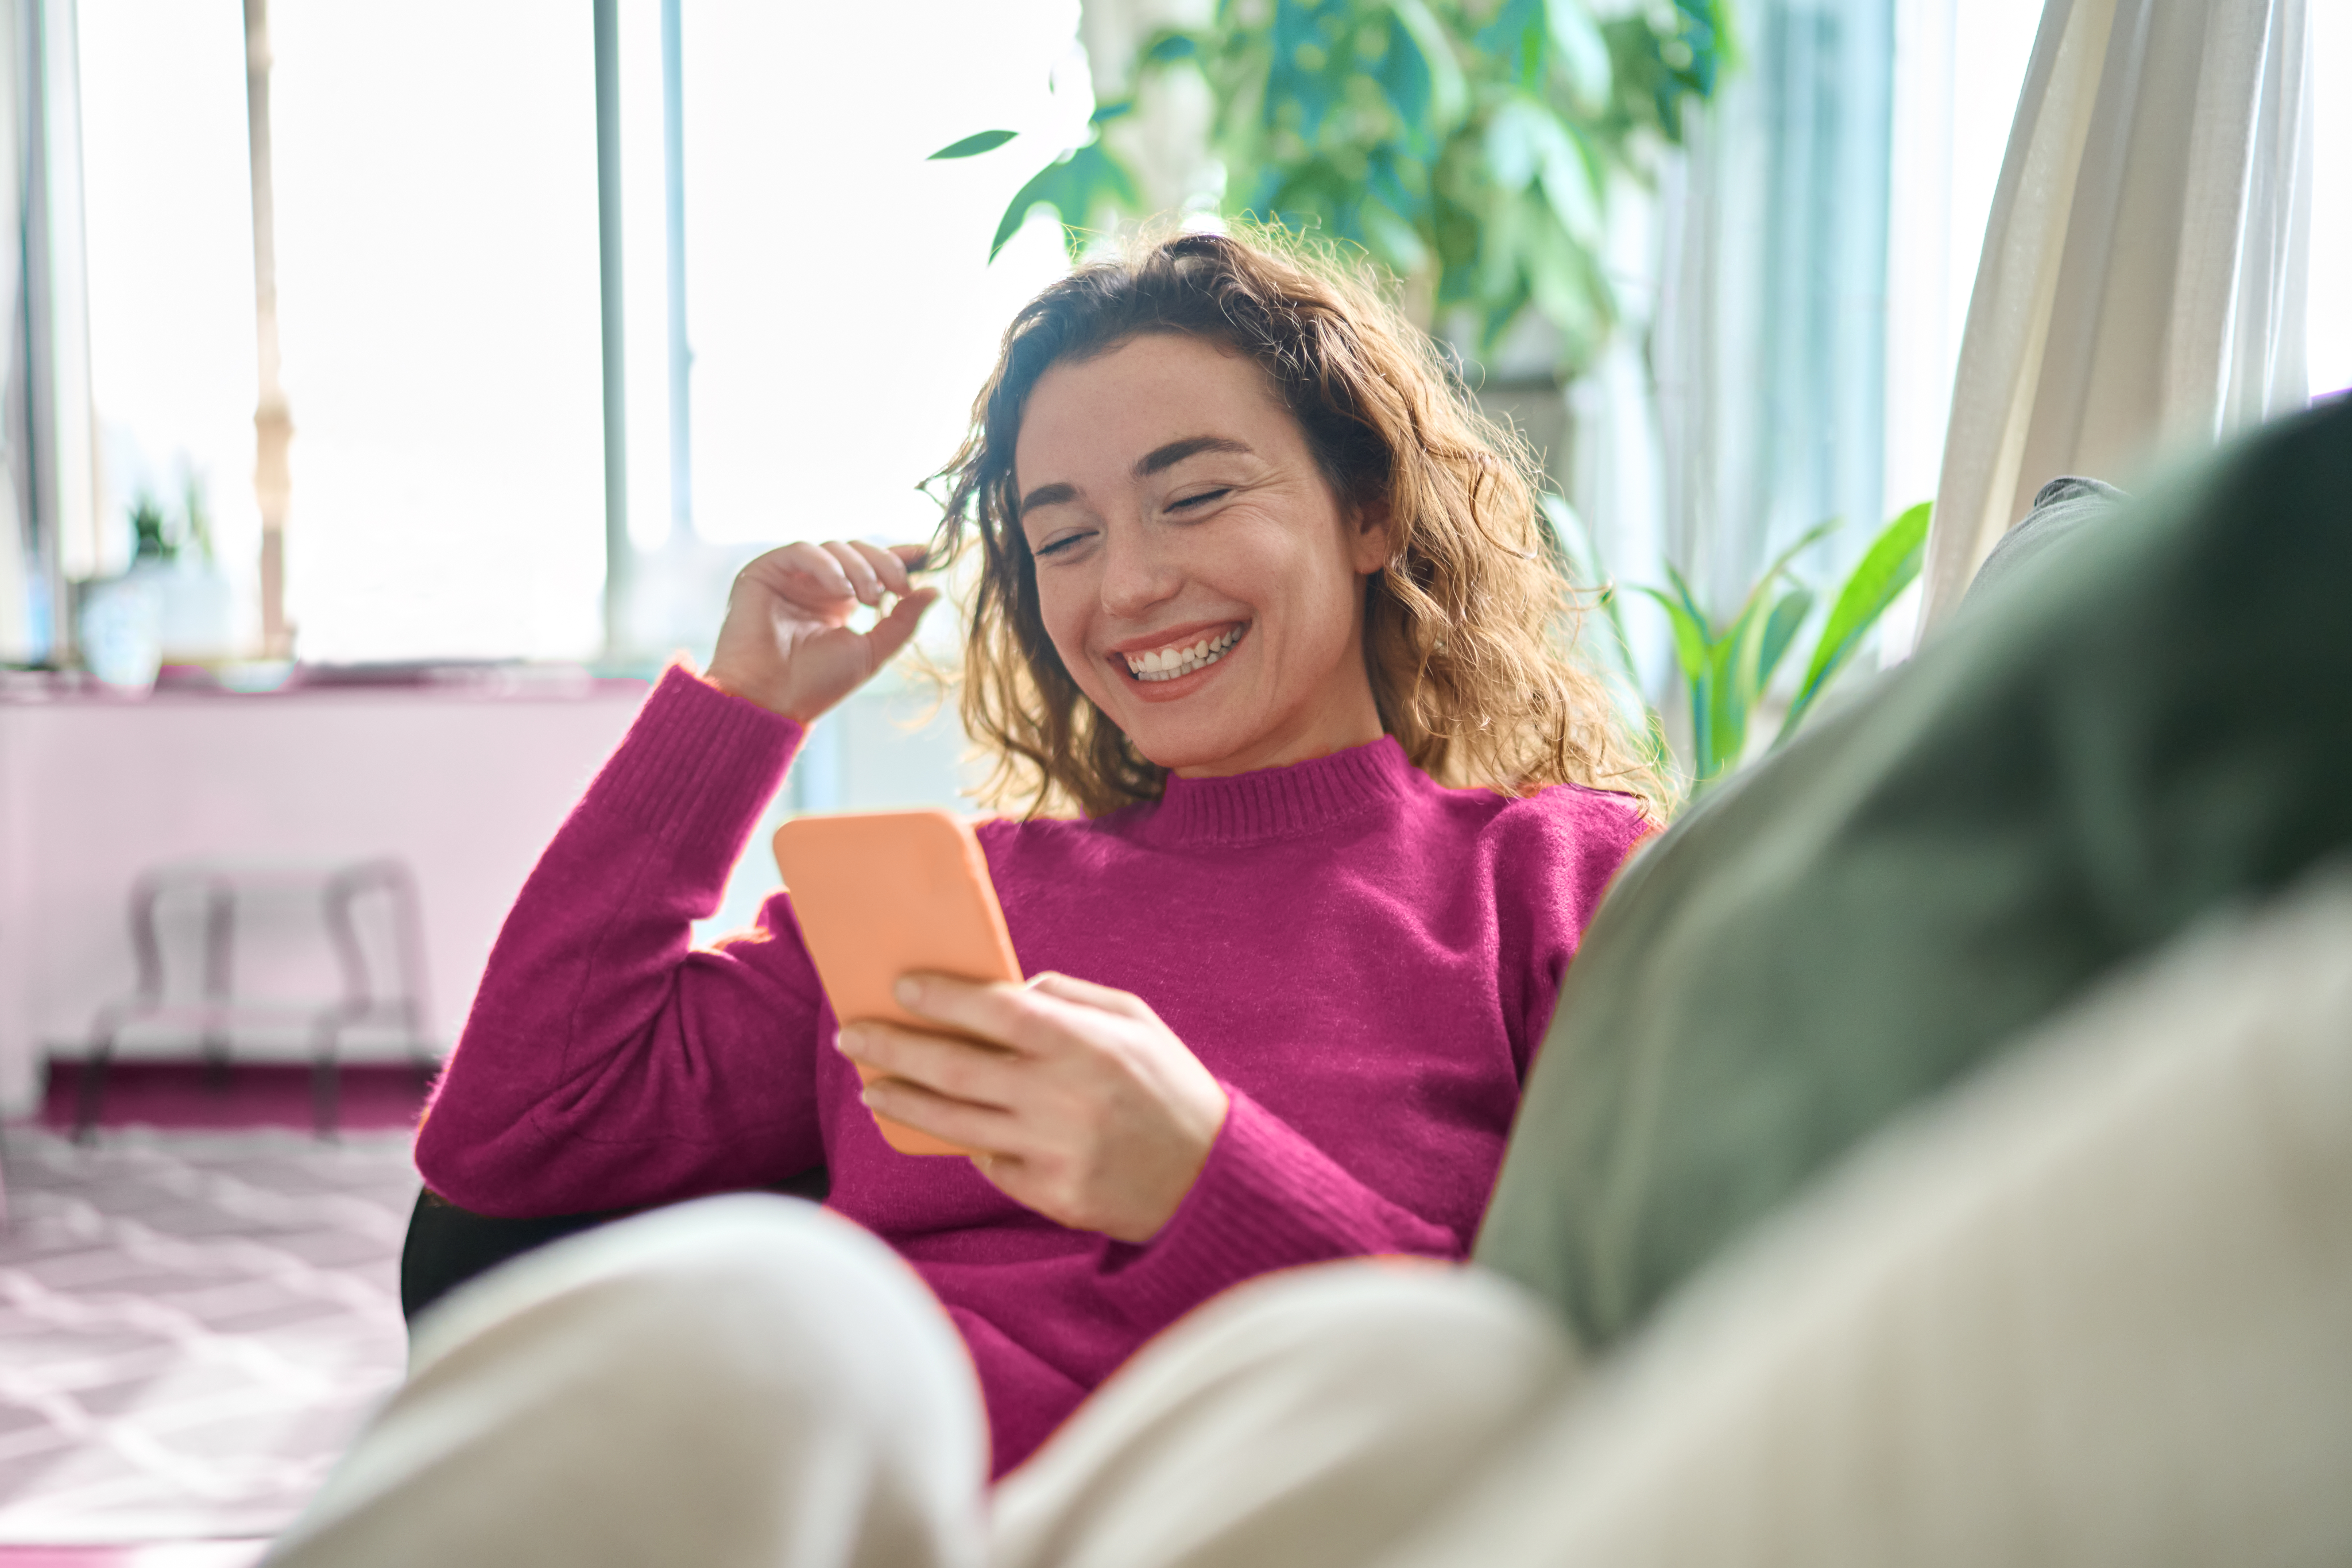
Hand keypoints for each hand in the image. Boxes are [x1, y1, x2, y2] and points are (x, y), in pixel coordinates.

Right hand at [704, 540, 939, 721]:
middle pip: (857, 551)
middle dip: (884, 564)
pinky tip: (842, 592)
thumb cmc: (817, 684)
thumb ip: (903, 621)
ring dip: (860, 569)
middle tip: (899, 589)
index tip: (927, 554)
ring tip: (869, 599)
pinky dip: (828, 566)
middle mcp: (814, 585)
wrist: (772, 700)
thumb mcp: (872, 651)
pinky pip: (802, 551)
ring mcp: (790, 577)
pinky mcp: (764, 572)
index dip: (898, 556)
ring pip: (834, 548)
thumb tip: (934, 590)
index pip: (871, 566)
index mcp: (838, 601)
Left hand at [836, 973, 1229, 1243]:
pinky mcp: (1050, 1195)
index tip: (901, 986)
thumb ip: (1070, 997)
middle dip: (895, 1048)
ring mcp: (1053, 1152)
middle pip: (955, 1068)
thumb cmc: (1169, 1086)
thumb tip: (1006, 988)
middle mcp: (1064, 1098)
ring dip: (904, 1102)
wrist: (1210, 1179)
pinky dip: (967, 1142)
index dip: (943, 997)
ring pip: (955, 1122)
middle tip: (853, 1035)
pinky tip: (948, 1126)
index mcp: (1086, 1044)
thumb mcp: (1136, 1021)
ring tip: (871, 1087)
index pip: (997, 1010)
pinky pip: (989, 1163)